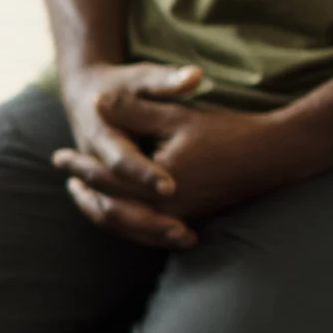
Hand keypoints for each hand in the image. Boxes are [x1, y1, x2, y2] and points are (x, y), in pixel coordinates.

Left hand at [53, 68, 309, 248]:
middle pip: (112, 208)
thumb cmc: (226, 132)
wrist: (274, 155)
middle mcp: (167, 210)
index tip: (59, 157)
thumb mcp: (176, 115)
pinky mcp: (191, 222)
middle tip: (66, 181)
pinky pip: (149, 230)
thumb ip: (135, 110)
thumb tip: (95, 101)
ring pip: (129, 226)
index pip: (106, 178)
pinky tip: (121, 210)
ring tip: (85, 197)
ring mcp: (180, 220)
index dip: (79, 167)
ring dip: (104, 212)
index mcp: (159, 185)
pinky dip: (128, 222)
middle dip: (86, 194)